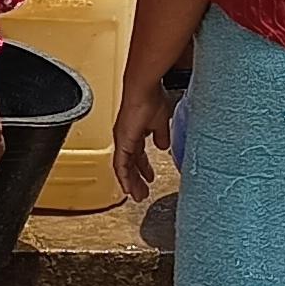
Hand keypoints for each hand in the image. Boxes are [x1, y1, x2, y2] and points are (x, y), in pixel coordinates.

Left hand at [110, 79, 167, 204]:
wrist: (144, 89)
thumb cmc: (152, 98)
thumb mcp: (161, 121)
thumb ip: (161, 134)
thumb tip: (164, 146)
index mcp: (135, 131)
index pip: (138, 154)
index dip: (143, 167)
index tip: (148, 177)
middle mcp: (126, 137)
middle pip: (131, 163)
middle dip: (137, 179)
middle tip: (142, 192)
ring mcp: (122, 140)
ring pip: (124, 168)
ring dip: (131, 182)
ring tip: (137, 195)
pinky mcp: (122, 142)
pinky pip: (120, 165)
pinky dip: (124, 178)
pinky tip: (128, 189)